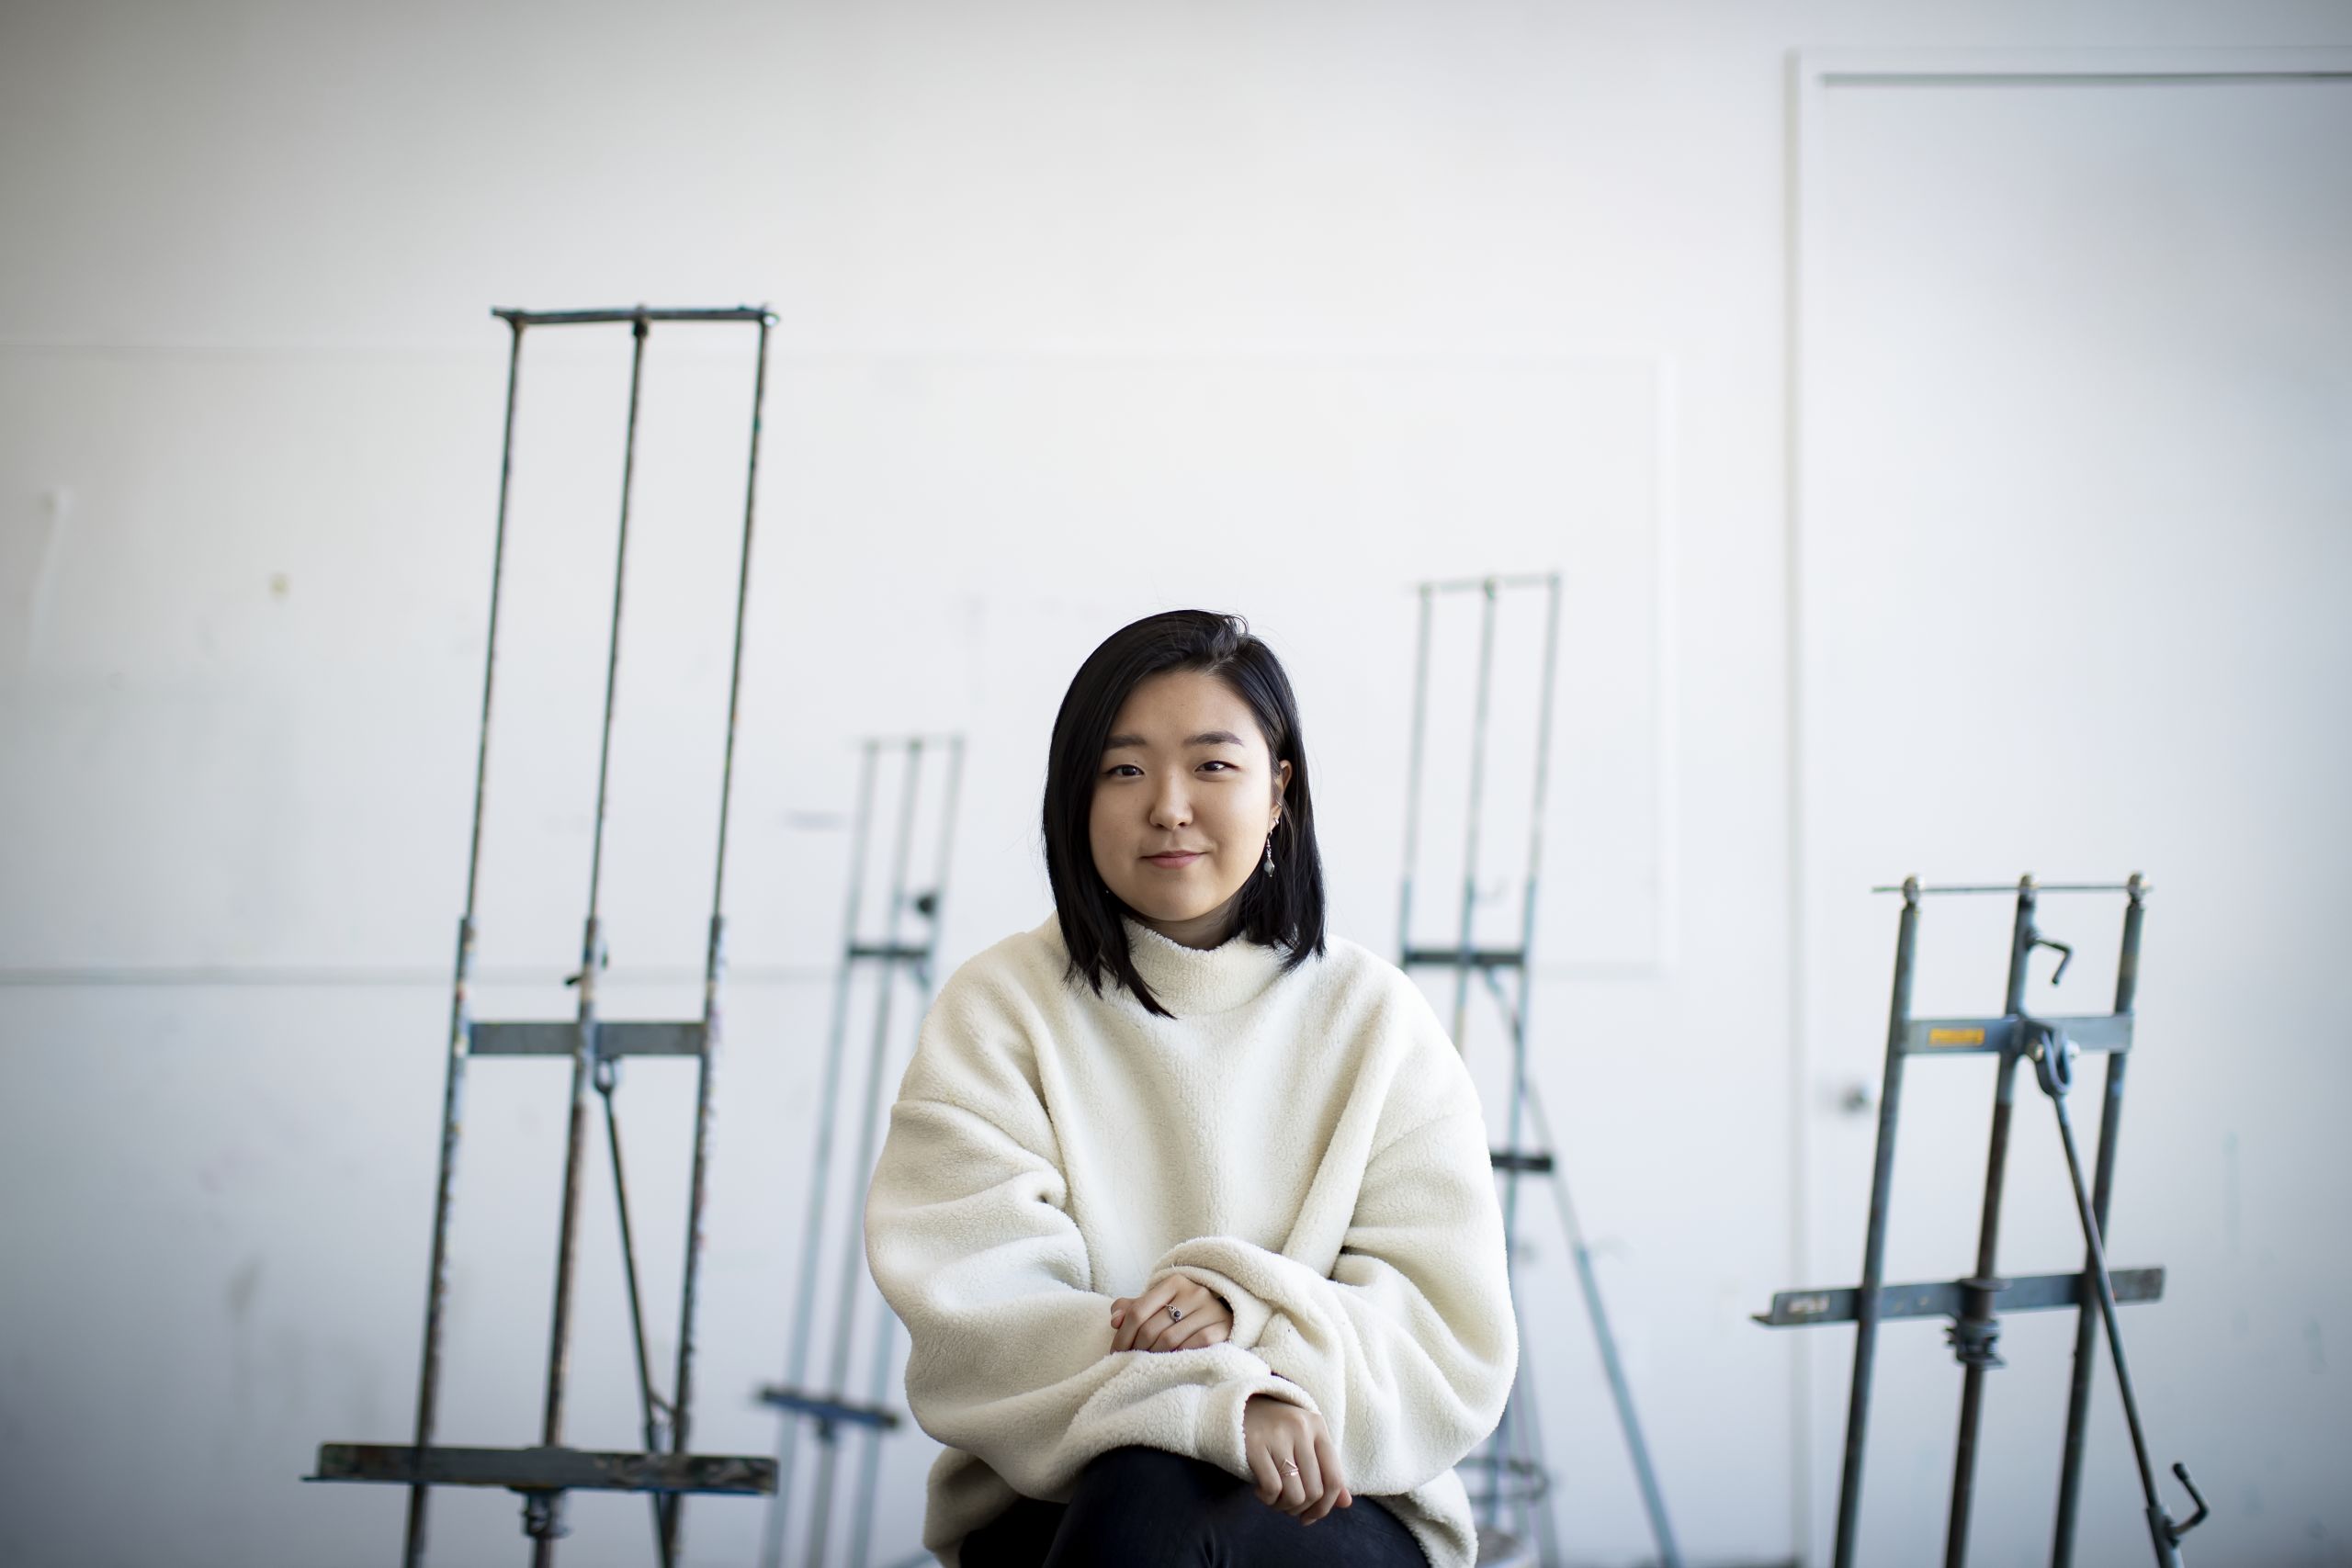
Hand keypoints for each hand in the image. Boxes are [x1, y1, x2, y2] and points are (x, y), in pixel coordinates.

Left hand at [1108, 1276, 1232, 1352]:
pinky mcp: (1223, 1327)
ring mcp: (1210, 1309)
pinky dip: (1179, 1356)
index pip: (1138, 1311)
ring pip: (1170, 1339)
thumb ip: (1132, 1309)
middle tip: (1130, 1362)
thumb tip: (1115, 1320)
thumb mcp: (1158, 1305)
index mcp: (1173, 1282)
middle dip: (1136, 1349)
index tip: (1115, 1353)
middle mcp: (1194, 1291)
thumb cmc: (1183, 1314)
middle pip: (1152, 1328)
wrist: (1225, 1316)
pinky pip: (1195, 1345)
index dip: (1123, 1335)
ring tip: (1148, 1364)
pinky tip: (1171, 1363)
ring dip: (1154, 1356)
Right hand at [1243, 1394, 1350, 1523]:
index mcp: (1318, 1426)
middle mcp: (1301, 1427)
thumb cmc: (1277, 1431)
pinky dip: (1267, 1498)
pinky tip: (1260, 1490)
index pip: (1335, 1479)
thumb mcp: (1305, 1443)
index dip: (1325, 1507)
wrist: (1240, 1406)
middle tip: (1287, 1506)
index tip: (1310, 1516)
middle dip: (1301, 1509)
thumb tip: (1346, 1503)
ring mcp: (1278, 1434)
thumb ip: (1326, 1471)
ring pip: (1295, 1494)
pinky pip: (1272, 1488)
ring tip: (1274, 1499)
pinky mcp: (1254, 1443)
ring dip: (1283, 1507)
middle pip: (1314, 1491)